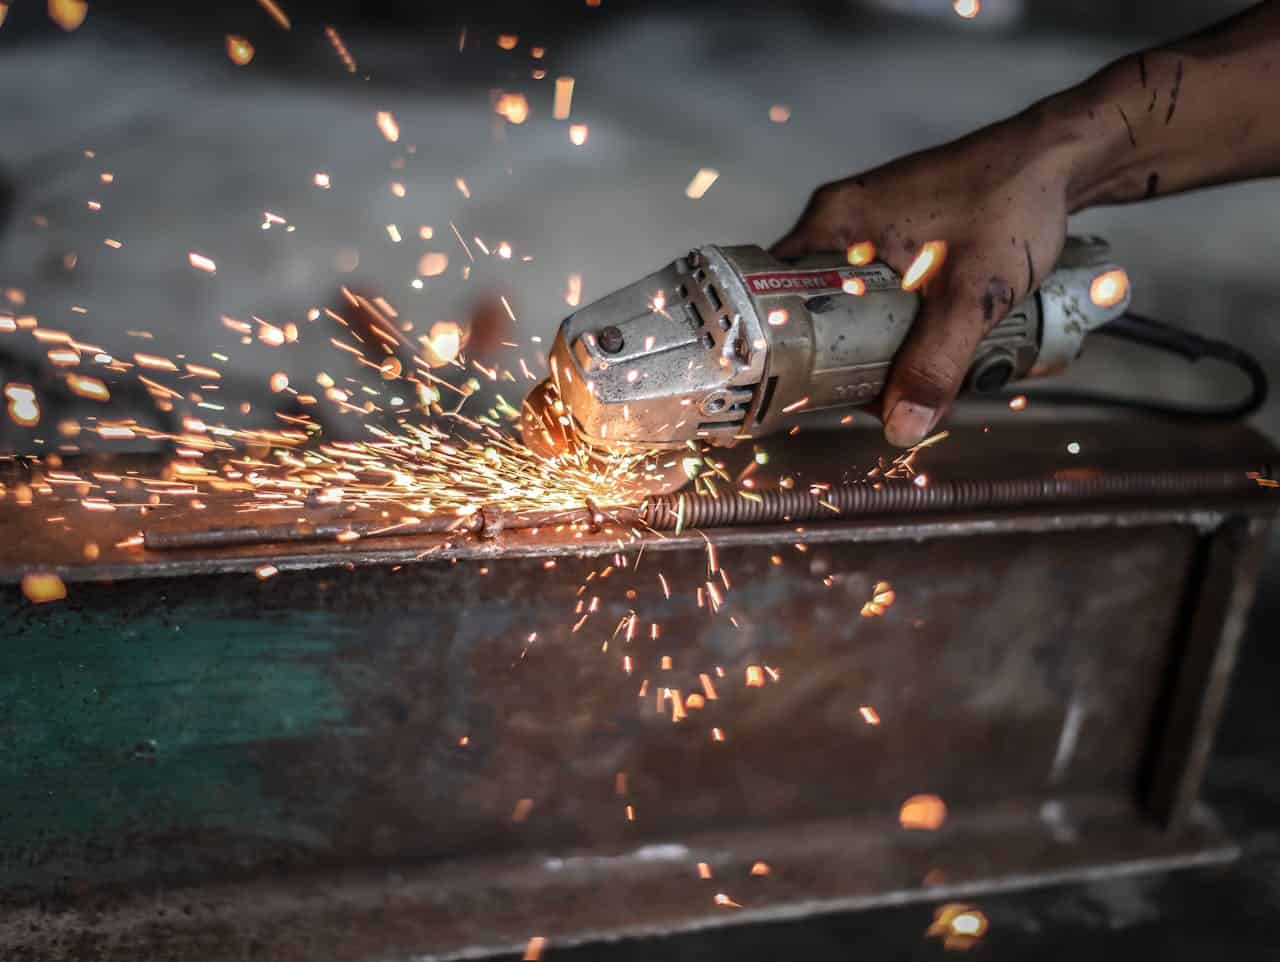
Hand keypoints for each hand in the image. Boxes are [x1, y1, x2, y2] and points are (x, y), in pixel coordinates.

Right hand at [772, 115, 1073, 446]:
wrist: (1063, 158)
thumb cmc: (1013, 201)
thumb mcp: (970, 297)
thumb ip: (935, 365)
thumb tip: (903, 428)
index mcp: (835, 221)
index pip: (775, 293)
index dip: (788, 346)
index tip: (811, 384)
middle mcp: (843, 217)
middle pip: (815, 304)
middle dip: (845, 352)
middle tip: (874, 386)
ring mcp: (871, 221)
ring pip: (851, 297)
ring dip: (876, 336)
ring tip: (908, 365)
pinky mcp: (900, 228)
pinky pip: (879, 283)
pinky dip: (898, 314)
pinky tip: (928, 334)